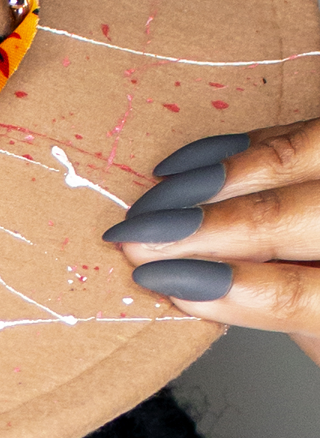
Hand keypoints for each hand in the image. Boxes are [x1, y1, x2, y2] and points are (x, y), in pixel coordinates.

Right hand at [102, 122, 319, 366]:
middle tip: (138, 236)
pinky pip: (295, 133)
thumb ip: (271, 305)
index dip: (225, 287)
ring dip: (211, 180)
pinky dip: (234, 149)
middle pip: (289, 217)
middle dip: (202, 227)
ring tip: (156, 201)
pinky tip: (188, 166)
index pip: (298, 293)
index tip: (159, 278)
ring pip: (291, 157)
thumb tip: (186, 282)